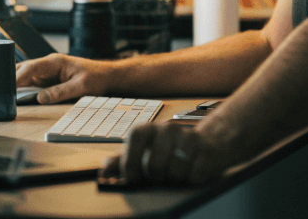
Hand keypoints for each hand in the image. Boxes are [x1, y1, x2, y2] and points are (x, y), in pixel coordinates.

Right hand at [16, 53, 113, 103]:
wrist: (106, 76)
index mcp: (55, 62)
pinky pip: (30, 84)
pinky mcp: (47, 81)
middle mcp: (48, 66)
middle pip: (23, 70)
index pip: (31, 67)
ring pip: (24, 77)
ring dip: (13, 85)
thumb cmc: (96, 77)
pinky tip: (12, 97)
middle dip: (9, 79)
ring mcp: (47, 73)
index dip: (17, 77)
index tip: (6, 86)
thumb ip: (61, 91)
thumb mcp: (81, 86)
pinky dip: (21, 90)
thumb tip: (41, 98)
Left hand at [100, 117, 242, 185]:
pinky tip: (192, 170)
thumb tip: (103, 172)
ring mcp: (187, 135)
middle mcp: (167, 128)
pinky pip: (195, 173)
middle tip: (160, 176)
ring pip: (176, 170)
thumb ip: (120, 161)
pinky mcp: (205, 147)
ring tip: (176, 173)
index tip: (131, 178)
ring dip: (175, 178)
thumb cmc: (167, 151)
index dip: (130, 160)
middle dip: (156, 176)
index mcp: (149, 129)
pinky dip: (192, 178)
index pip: (135, 137)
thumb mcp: (142, 154)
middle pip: (156, 162)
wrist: (203, 144)